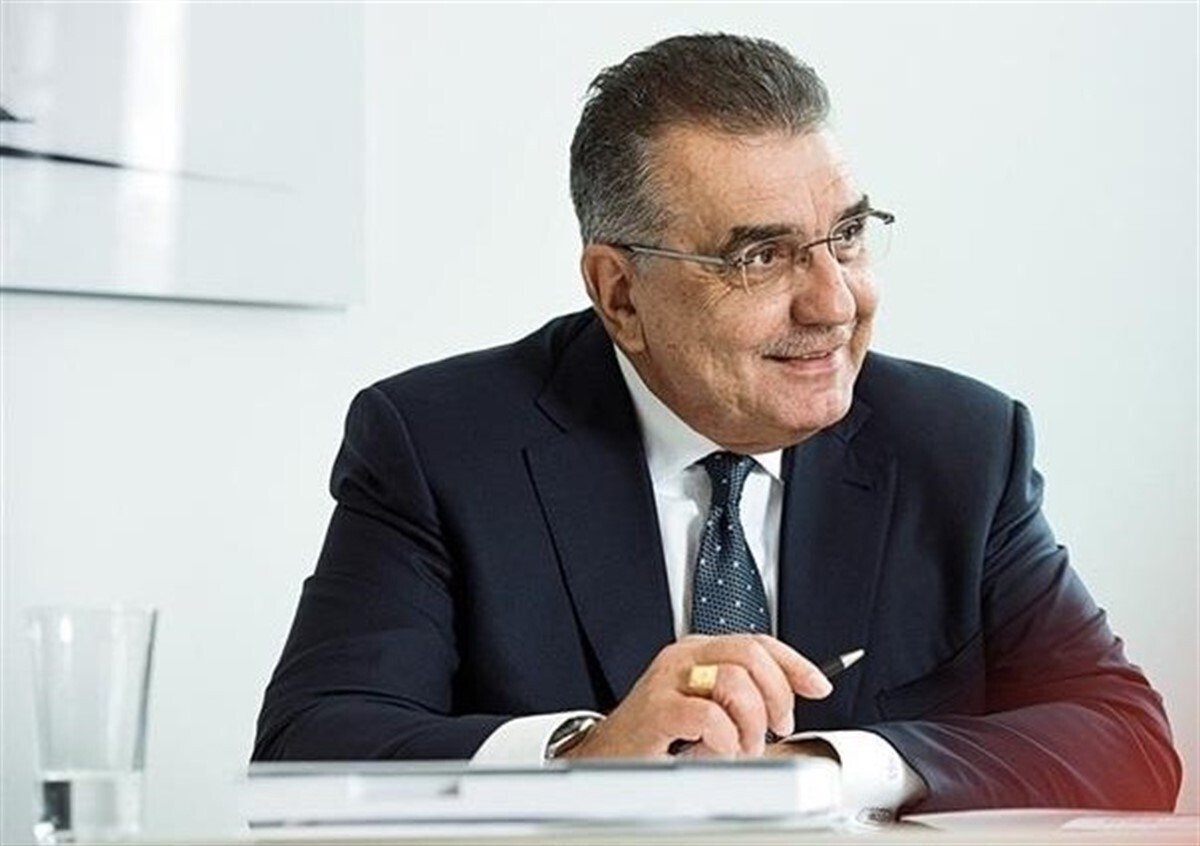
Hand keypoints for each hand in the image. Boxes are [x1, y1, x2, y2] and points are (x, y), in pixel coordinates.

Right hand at [560, 634, 831, 759]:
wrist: (607, 759)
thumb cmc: (658, 737)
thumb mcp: (708, 709)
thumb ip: (742, 697)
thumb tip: (790, 698)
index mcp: (697, 651)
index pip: (757, 641)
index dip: (794, 663)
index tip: (819, 685)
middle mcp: (683, 657)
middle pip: (752, 655)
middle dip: (777, 696)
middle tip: (775, 730)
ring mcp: (667, 681)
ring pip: (735, 682)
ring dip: (750, 725)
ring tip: (740, 748)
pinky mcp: (656, 710)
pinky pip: (709, 716)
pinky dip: (724, 740)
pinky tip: (716, 751)